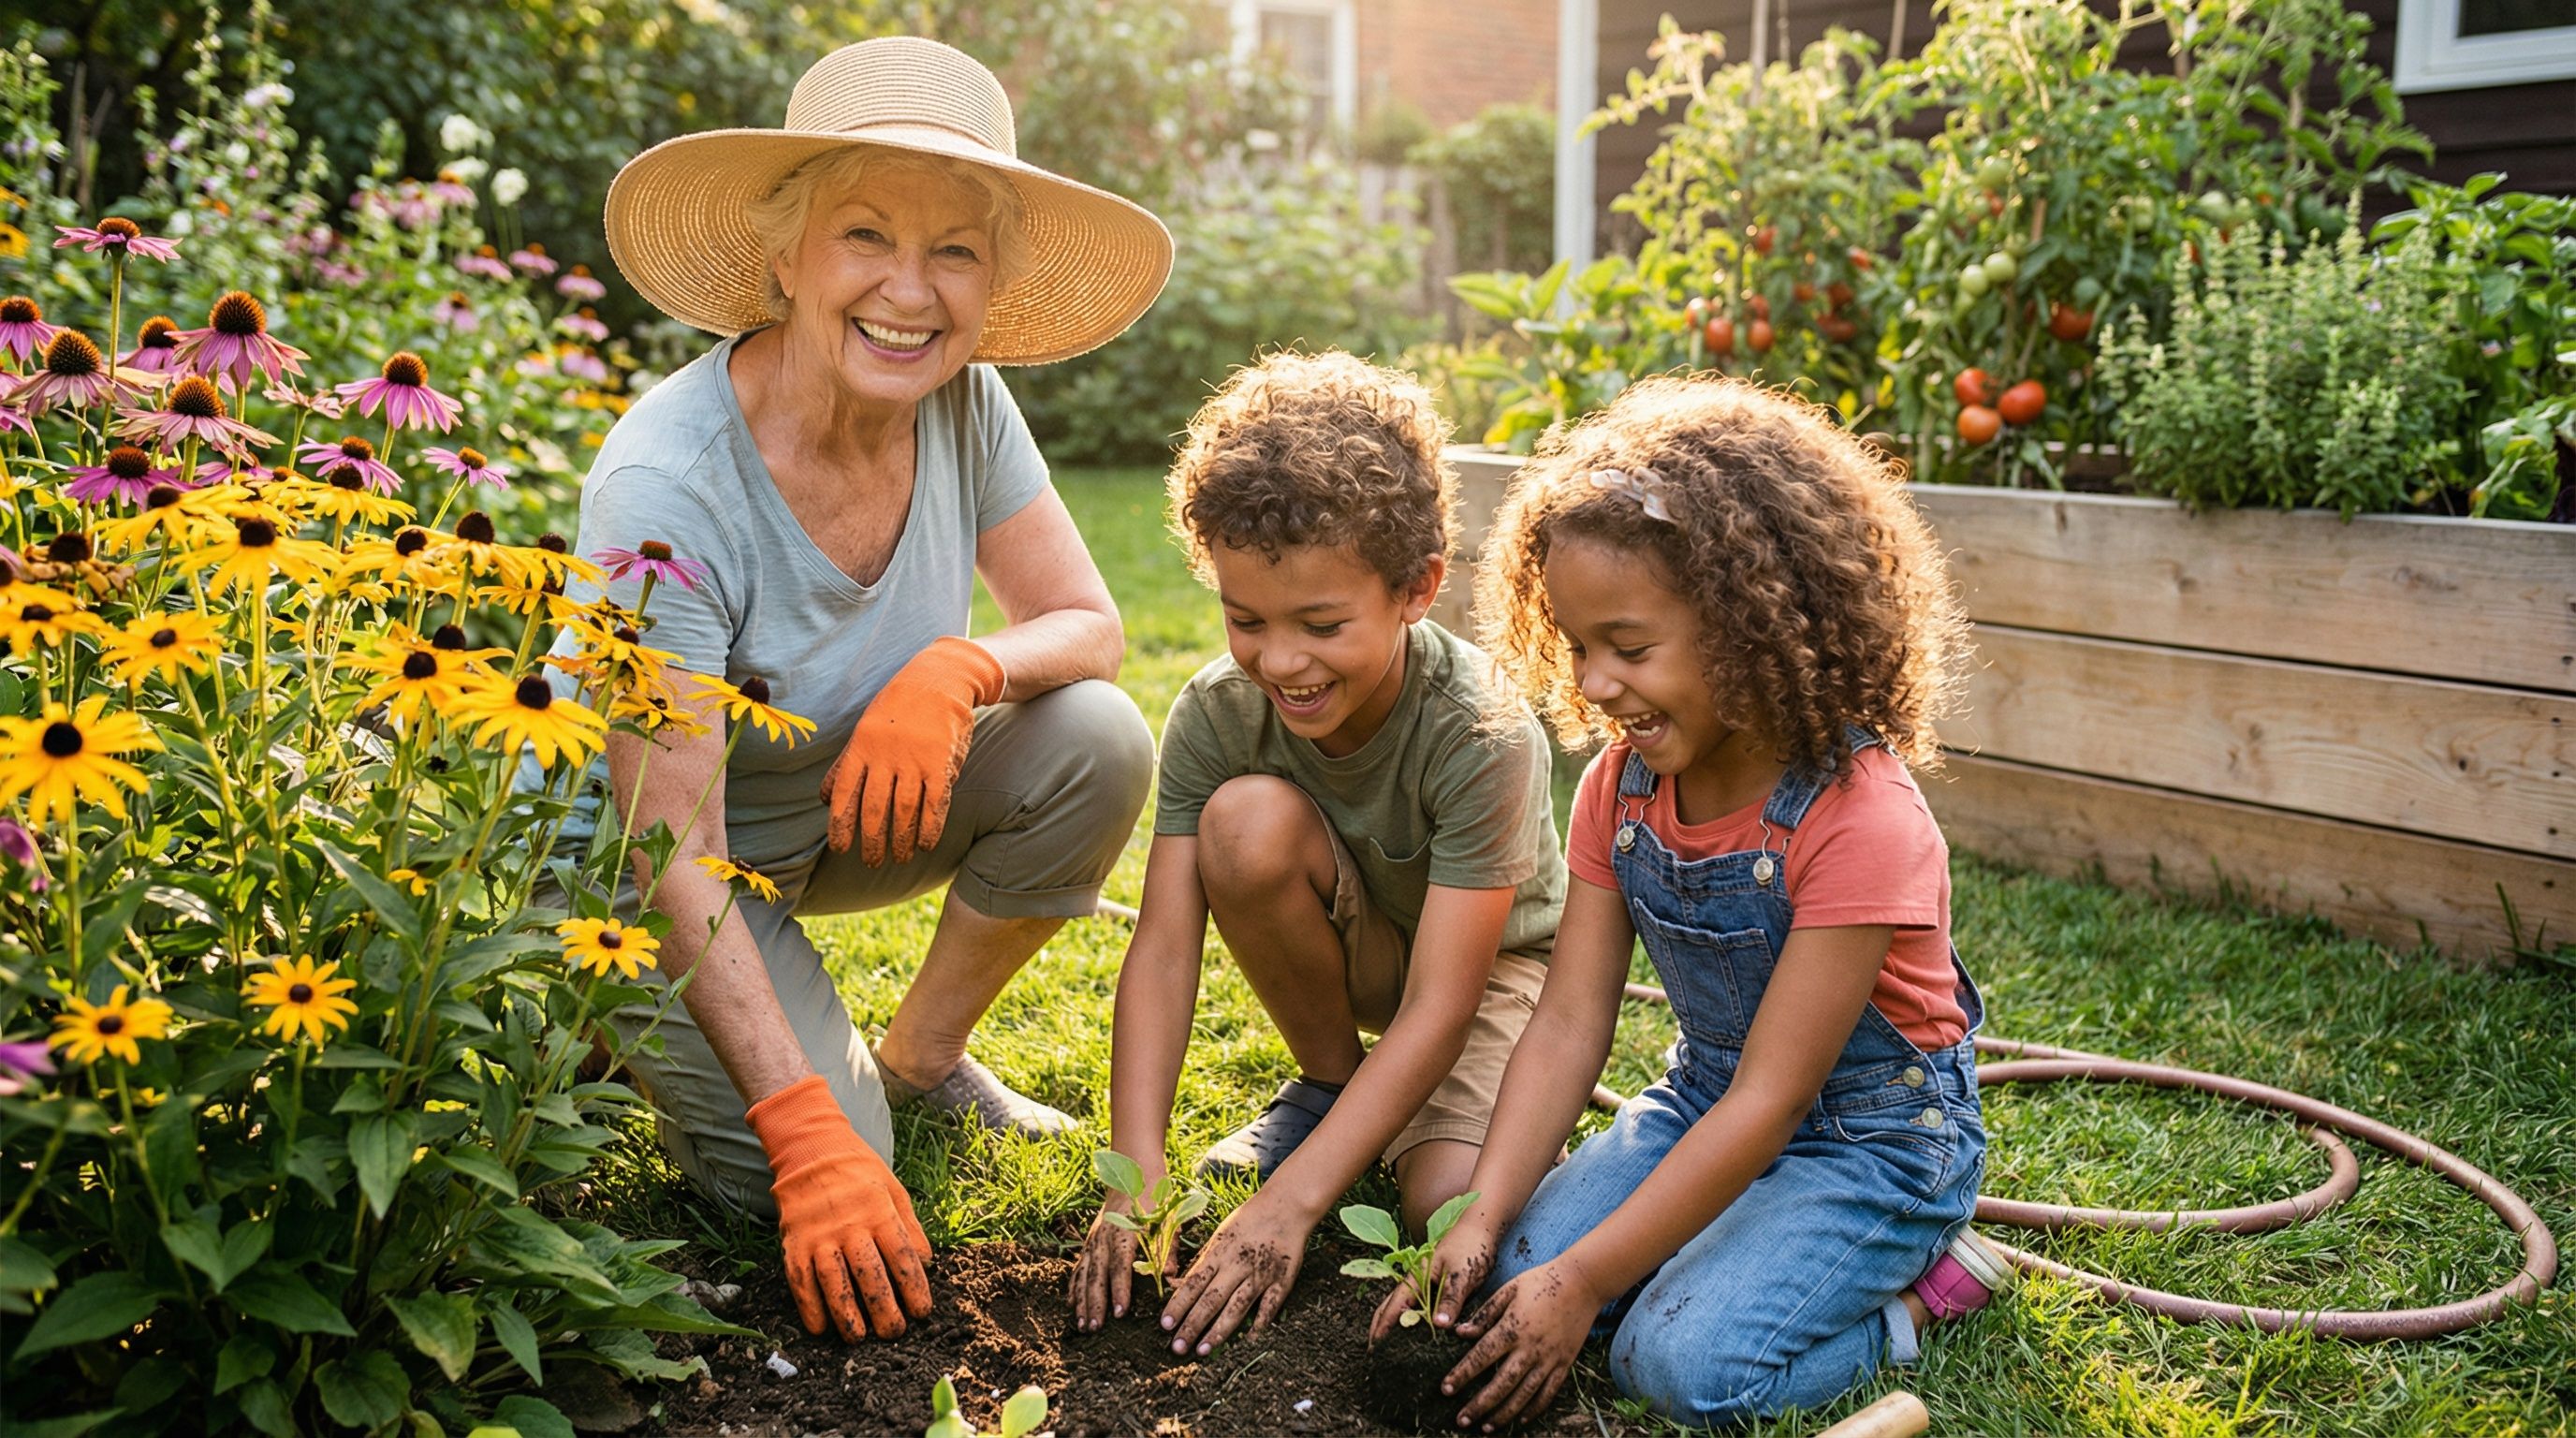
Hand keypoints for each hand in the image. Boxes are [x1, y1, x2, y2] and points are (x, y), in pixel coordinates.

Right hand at [745, 1076, 933, 1340]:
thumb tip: (926, 1262)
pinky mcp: (794, 1243)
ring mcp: (819, 1236)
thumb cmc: (859, 1171)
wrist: (811, 1149)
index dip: (913, 1287)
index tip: (922, 1311)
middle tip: (894, 1333)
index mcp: (880, 1213)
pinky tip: (819, 1328)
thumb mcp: (894, 1189)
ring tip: (859, 1338)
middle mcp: (850, 1227)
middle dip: (884, 1309)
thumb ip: (910, 1226)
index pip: (901, 1257)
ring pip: (834, 1283)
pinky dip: (809, 1306)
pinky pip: (801, 1280)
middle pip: (869, 1275)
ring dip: (847, 1315)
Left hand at [821, 636, 1004, 862]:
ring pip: (904, 811)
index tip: (840, 848)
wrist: (939, 679)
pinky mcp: (942, 764)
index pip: (844, 794)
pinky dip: (930, 828)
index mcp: (861, 748)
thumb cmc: (897, 707)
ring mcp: (914, 761)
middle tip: (870, 861)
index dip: (840, 824)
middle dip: (871, 840)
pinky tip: (926, 844)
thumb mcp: (864, 729)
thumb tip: (823, 798)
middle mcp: (885, 757)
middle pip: (874, 809)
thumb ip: (845, 765)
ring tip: (900, 858)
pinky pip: (935, 803)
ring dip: (901, 840)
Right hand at [1068, 1177, 1165, 1330]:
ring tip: (1082, 1325)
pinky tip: (1072, 1306)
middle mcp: (1104, 1238)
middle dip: (1095, 1303)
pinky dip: (1074, 1288)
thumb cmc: (1156, 1201)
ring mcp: (1094, 1241)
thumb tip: (1170, 1277)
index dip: (1119, 1289)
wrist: (1133, 1175)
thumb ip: (1166, 1250)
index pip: (1121, 1266)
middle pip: (1097, 1275)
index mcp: (1125, 1233)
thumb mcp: (1168, 1221)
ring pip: (1084, 1274)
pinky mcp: (1090, 1243)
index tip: (1120, 1312)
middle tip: (1094, 1328)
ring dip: (1082, 1301)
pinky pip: (1079, 1268)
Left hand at [1159, 1191, 1308, 1354]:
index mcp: (1219, 1252)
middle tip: (1177, 1348)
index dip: (1178, 1305)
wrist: (1286, 1207)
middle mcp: (1237, 1265)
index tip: (1165, 1325)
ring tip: (1202, 1350)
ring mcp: (1261, 1275)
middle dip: (1192, 1325)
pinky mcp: (1282, 1281)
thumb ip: (1202, 1262)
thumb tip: (1176, 1286)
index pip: (1194, 1283)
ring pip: (1236, 1307)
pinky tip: (1248, 1340)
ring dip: (1218, 1331)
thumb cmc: (1248, 1220)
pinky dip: (1260, 1323)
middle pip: (1211, 1300)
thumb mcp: (1220, 1235)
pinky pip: (1270, 1306)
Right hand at [1369, 1213, 1497, 1341]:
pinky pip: (1421, 1306)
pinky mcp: (1438, 1285)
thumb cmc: (1471, 1246)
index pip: (1396, 1305)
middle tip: (1374, 1351)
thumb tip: (1438, 1325)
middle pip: (1392, 1305)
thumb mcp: (1462, 1274)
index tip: (1375, 1345)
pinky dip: (1413, 1320)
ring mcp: (1427, 1283)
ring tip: (1389, 1345)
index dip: (1384, 1325)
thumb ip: (1451, 1299)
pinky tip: (1415, 1332)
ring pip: (1405, 1306)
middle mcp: (1418, 1281)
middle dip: (1381, 1326)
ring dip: (1395, 1324)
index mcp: (1418, 1277)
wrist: (1481, 1227)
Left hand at [1445, 1257, 1604, 1429]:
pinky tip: (1520, 1420)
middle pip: (1501, 1384)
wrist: (1582, 1282)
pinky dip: (1534, 1409)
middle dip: (1479, 1405)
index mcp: (1512, 1328)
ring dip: (1503, 1413)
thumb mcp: (1508, 1290)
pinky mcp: (1564, 1363)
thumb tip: (1460, 1332)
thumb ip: (1484, 1314)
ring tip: (1486, 1427)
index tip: (1446, 1389)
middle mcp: (1530, 1348)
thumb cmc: (1541, 1281)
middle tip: (1461, 1420)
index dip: (1462, 1375)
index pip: (1481, 1357)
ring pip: (1524, 1394)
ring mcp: (1549, 1358)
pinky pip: (1548, 1392)